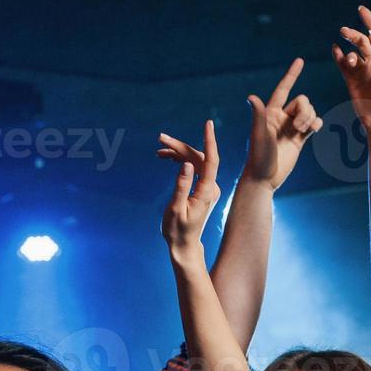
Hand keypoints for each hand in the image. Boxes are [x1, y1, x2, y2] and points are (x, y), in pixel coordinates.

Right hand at [158, 119, 221, 263]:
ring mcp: (208, 188)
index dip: (209, 141)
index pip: (210, 161)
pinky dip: (181, 162)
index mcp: (206, 191)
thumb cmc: (177, 230)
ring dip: (179, 154)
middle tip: (161, 139)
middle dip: (180, 147)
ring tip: (160, 150)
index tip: (208, 125)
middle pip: (199, 158)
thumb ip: (182, 186)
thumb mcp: (175, 209)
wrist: (184, 245)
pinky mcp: (203, 189)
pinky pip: (194, 169)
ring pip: (196, 162)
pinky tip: (168, 158)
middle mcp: (211, 187)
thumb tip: (186, 164)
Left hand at [242, 57, 321, 189]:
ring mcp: (291, 128)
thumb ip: (258, 114)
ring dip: (310, 118)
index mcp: (270, 113)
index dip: (291, 75)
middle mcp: (281, 117)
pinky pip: (314, 123)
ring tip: (301, 132)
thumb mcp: (259, 134)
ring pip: (310, 111)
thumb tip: (251, 97)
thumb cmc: (258, 156)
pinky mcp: (299, 139)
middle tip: (297, 127)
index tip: (300, 61)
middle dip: (305, 110)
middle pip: (302, 101)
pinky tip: (312, 130)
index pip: (283, 89)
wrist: (264, 178)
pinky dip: (316, 124)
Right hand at [331, 5, 370, 124]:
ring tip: (347, 55)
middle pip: (362, 42)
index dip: (370, 21)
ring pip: (352, 53)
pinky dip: (338, 56)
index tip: (361, 10)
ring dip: (348, 50)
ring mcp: (362, 71)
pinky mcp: (351, 80)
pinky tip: (335, 49)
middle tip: (344, 31)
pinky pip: (342, 64)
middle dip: (354, 35)